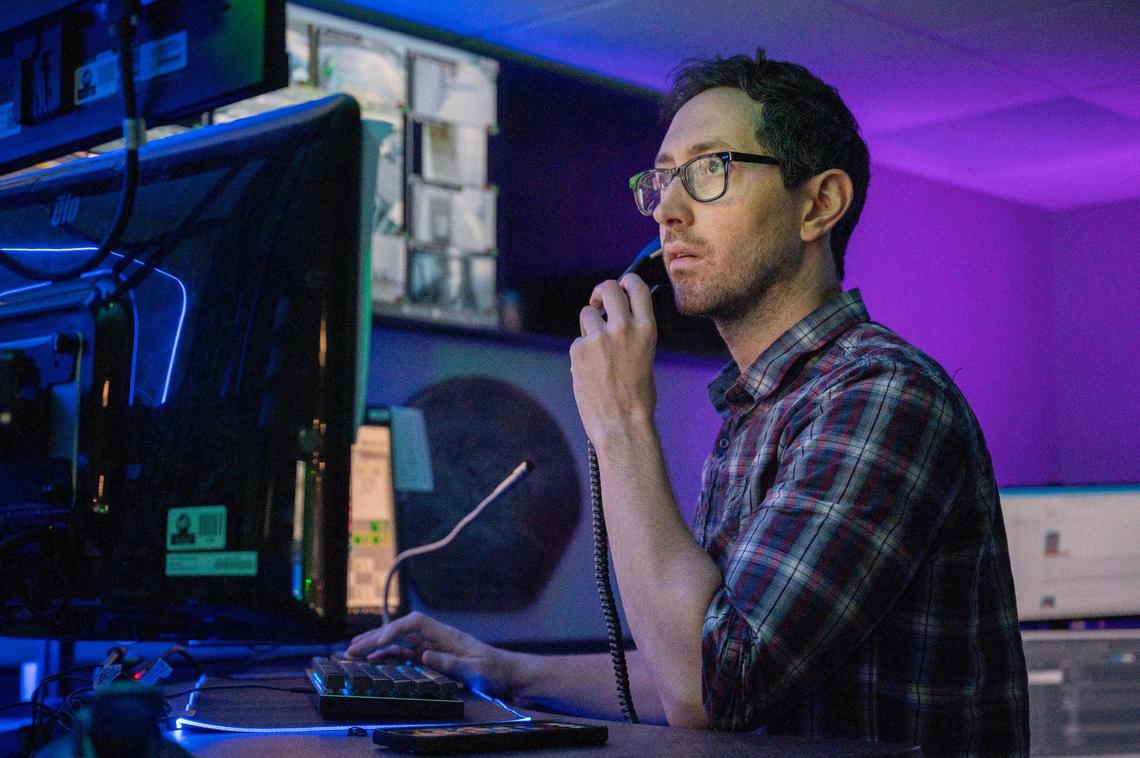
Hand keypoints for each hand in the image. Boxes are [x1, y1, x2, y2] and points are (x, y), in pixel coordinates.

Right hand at [345, 612, 519, 697]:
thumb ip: (450, 662)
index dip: (395, 630)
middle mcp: (436, 637)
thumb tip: (424, 655)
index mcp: (447, 634)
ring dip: (376, 646)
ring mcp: (433, 647)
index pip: (415, 623)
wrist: (507, 675)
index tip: (380, 643)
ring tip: (352, 652)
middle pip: (401, 631)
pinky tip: (374, 661)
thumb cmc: (495, 671)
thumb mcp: (475, 670)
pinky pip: (405, 655)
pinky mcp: (432, 658)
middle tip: (352, 649)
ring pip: (398, 643)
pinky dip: (387, 657)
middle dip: (376, 637)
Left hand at [570, 273, 657, 447]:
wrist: (622, 423)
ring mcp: (598, 338)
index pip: (636, 286)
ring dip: (588, 327)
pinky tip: (590, 373)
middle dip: (600, 294)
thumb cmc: (637, 397)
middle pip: (607, 288)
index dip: (625, 282)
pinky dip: (581, 354)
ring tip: (596, 352)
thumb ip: (633, 333)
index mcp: (646, 328)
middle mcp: (623, 327)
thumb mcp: (646, 356)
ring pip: (586, 314)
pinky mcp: (579, 350)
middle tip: (597, 306)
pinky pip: (577, 342)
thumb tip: (618, 319)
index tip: (619, 288)